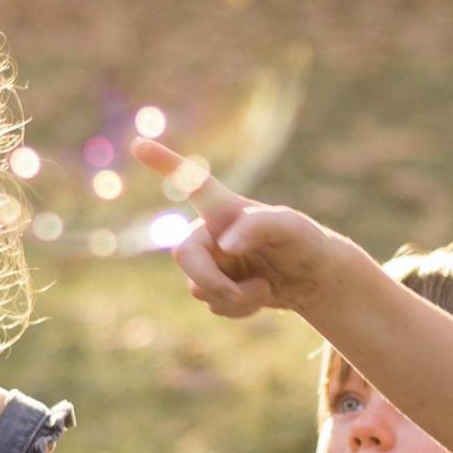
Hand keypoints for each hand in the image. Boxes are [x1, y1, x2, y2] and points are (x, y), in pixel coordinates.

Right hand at [132, 138, 354, 317]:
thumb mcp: (291, 227)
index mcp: (224, 208)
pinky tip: (258, 296)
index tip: (139, 143)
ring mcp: (211, 261)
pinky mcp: (216, 286)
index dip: (165, 164)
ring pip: (198, 288)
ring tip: (263, 286)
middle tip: (243, 295)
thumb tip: (224, 246)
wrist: (313, 279)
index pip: (191, 182)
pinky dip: (238, 309)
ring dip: (234, 298)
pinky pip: (212, 305)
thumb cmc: (305, 242)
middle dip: (212, 282)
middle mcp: (210, 231)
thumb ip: (259, 226)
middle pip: (184, 256)